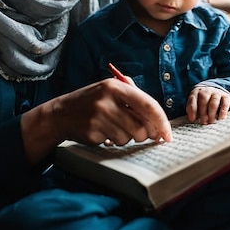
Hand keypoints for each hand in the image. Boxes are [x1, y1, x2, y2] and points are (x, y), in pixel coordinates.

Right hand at [21, 79, 171, 163]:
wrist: (62, 113)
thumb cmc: (93, 101)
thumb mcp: (110, 90)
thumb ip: (134, 98)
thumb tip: (159, 120)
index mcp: (116, 86)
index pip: (148, 105)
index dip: (162, 121)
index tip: (168, 134)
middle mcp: (108, 100)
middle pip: (141, 126)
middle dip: (144, 134)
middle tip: (141, 133)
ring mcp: (99, 117)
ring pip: (129, 137)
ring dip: (127, 137)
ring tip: (116, 128)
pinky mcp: (93, 132)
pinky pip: (115, 142)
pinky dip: (114, 140)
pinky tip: (104, 132)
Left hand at [186, 85, 229, 124]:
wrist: (218, 93)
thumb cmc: (204, 103)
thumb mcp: (196, 104)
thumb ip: (192, 110)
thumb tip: (192, 120)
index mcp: (197, 92)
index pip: (193, 99)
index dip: (192, 110)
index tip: (192, 120)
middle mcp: (208, 91)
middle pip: (204, 100)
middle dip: (203, 112)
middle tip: (204, 123)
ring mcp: (219, 93)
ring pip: (215, 101)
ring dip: (213, 112)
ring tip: (212, 121)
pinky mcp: (229, 97)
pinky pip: (227, 102)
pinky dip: (224, 111)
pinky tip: (222, 118)